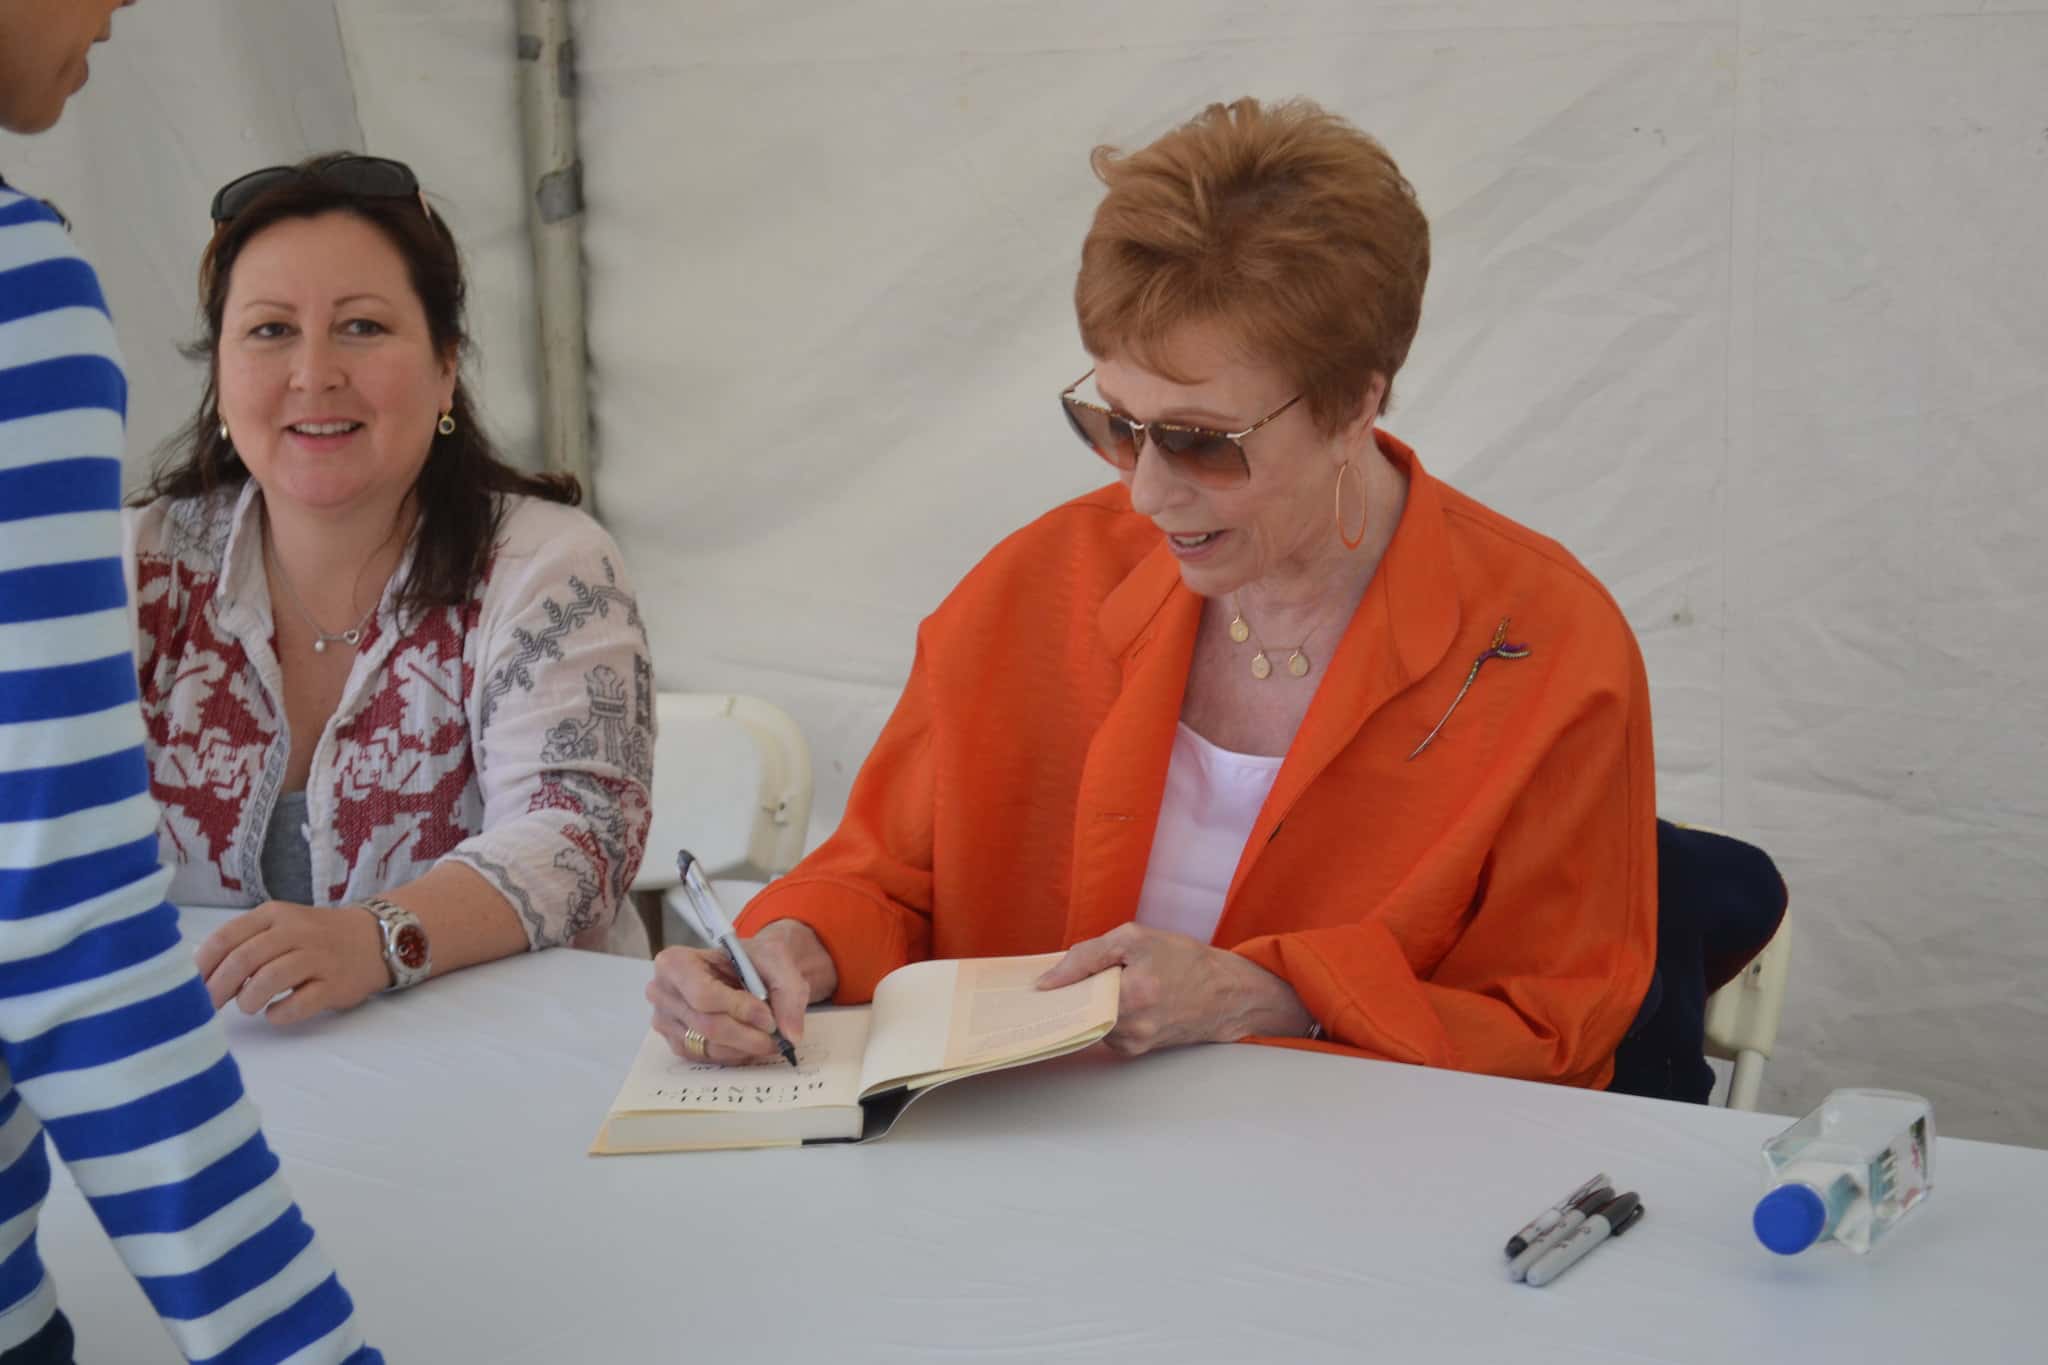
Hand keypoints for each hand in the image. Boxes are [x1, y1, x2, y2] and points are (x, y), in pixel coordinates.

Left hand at [194, 901, 390, 1024]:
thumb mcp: (281, 927)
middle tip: (210, 1006)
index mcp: (275, 915)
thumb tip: (199, 974)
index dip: (202, 967)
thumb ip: (245, 943)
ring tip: (249, 1007)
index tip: (191, 987)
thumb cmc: (316, 938)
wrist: (375, 940)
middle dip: (218, 989)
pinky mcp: (335, 984)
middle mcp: (296, 931)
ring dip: (249, 1000)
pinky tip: (276, 1013)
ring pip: (269, 979)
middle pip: (243, 960)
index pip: (225, 938)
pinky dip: (279, 1013)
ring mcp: (318, 957)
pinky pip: (299, 1003)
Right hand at [645, 919, 834, 1065]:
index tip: (769, 1018)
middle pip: (706, 1025)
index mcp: (675, 962)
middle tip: (776, 1038)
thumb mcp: (778, 962)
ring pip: (708, 1046)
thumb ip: (788, 993)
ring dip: (744, 1048)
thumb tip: (791, 1033)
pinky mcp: (677, 1043)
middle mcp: (662, 993)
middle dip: (746, 1035)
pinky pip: (707, 1058)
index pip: (703, 995)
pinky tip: (751, 1045)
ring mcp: (665, 1021)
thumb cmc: (755, 960)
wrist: (750, 970)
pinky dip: (735, 1055)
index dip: (738, 1009)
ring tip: (770, 1041)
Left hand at [1036, 923, 1312, 1056]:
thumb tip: (1046, 981)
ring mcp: (1134, 1044)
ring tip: (1102, 983)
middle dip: (1070, 997)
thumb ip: (1087, 956)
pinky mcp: (1137, 1051)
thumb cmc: (1185, 960)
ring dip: (1089, 1005)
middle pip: (1077, 1015)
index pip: (1071, 1001)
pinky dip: (1104, 1014)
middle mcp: (1131, 1029)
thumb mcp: (1135, 939)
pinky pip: (1105, 1031)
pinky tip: (1115, 997)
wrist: (1228, 994)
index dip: (1053, 992)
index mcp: (1130, 997)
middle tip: (1062, 981)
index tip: (1033, 989)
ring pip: (1090, 1023)